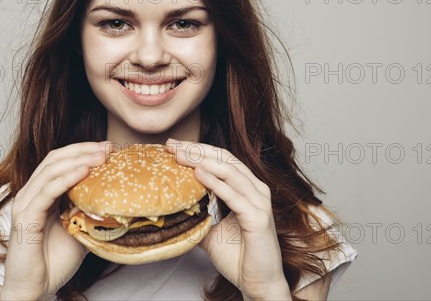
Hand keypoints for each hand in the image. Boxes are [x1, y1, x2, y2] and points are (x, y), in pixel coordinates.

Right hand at [0, 141, 113, 299]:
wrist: (37, 288)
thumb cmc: (56, 261)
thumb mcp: (80, 228)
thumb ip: (90, 210)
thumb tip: (117, 196)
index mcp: (41, 193)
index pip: (60, 160)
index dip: (83, 150)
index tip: (108, 148)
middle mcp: (30, 194)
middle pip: (55, 159)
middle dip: (83, 150)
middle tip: (108, 148)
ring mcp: (25, 204)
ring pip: (50, 170)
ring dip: (78, 159)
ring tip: (101, 156)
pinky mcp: (24, 218)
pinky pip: (46, 192)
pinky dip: (66, 178)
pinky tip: (84, 171)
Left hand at [166, 139, 290, 299]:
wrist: (258, 284)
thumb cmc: (239, 258)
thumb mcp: (210, 232)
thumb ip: (197, 217)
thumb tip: (171, 211)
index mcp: (248, 189)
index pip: (222, 160)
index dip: (198, 150)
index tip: (172, 147)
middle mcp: (257, 190)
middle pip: (225, 159)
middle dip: (197, 150)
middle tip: (171, 146)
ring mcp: (259, 202)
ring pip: (230, 171)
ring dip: (202, 160)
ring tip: (180, 156)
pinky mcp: (258, 218)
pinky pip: (233, 195)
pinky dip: (215, 182)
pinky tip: (197, 174)